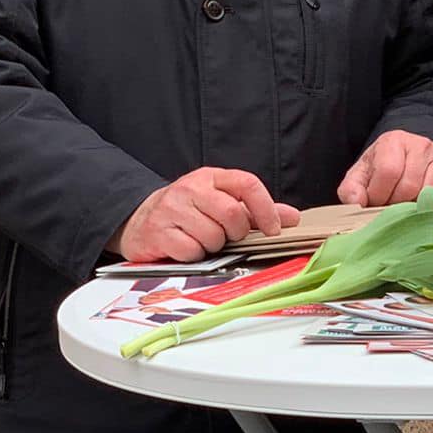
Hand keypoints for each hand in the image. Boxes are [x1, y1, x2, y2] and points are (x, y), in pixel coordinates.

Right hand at [111, 168, 299, 261]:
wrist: (140, 220)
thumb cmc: (189, 212)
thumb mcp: (223, 203)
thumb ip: (257, 211)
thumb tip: (292, 217)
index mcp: (212, 178)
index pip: (248, 184)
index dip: (266, 208)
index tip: (273, 229)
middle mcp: (190, 188)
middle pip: (232, 213)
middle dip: (235, 232)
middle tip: (226, 236)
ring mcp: (171, 208)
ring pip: (212, 236)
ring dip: (213, 245)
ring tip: (201, 239)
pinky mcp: (158, 231)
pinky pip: (191, 250)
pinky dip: (194, 255)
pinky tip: (185, 247)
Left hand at [337, 130, 432, 206]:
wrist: (411, 155)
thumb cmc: (384, 167)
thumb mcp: (362, 174)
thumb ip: (351, 189)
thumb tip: (356, 203)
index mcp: (394, 141)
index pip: (388, 172)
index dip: (378, 194)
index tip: (374, 202)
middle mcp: (421, 145)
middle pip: (409, 186)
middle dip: (396, 204)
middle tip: (390, 205)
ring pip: (428, 194)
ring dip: (414, 207)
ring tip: (405, 203)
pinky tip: (422, 203)